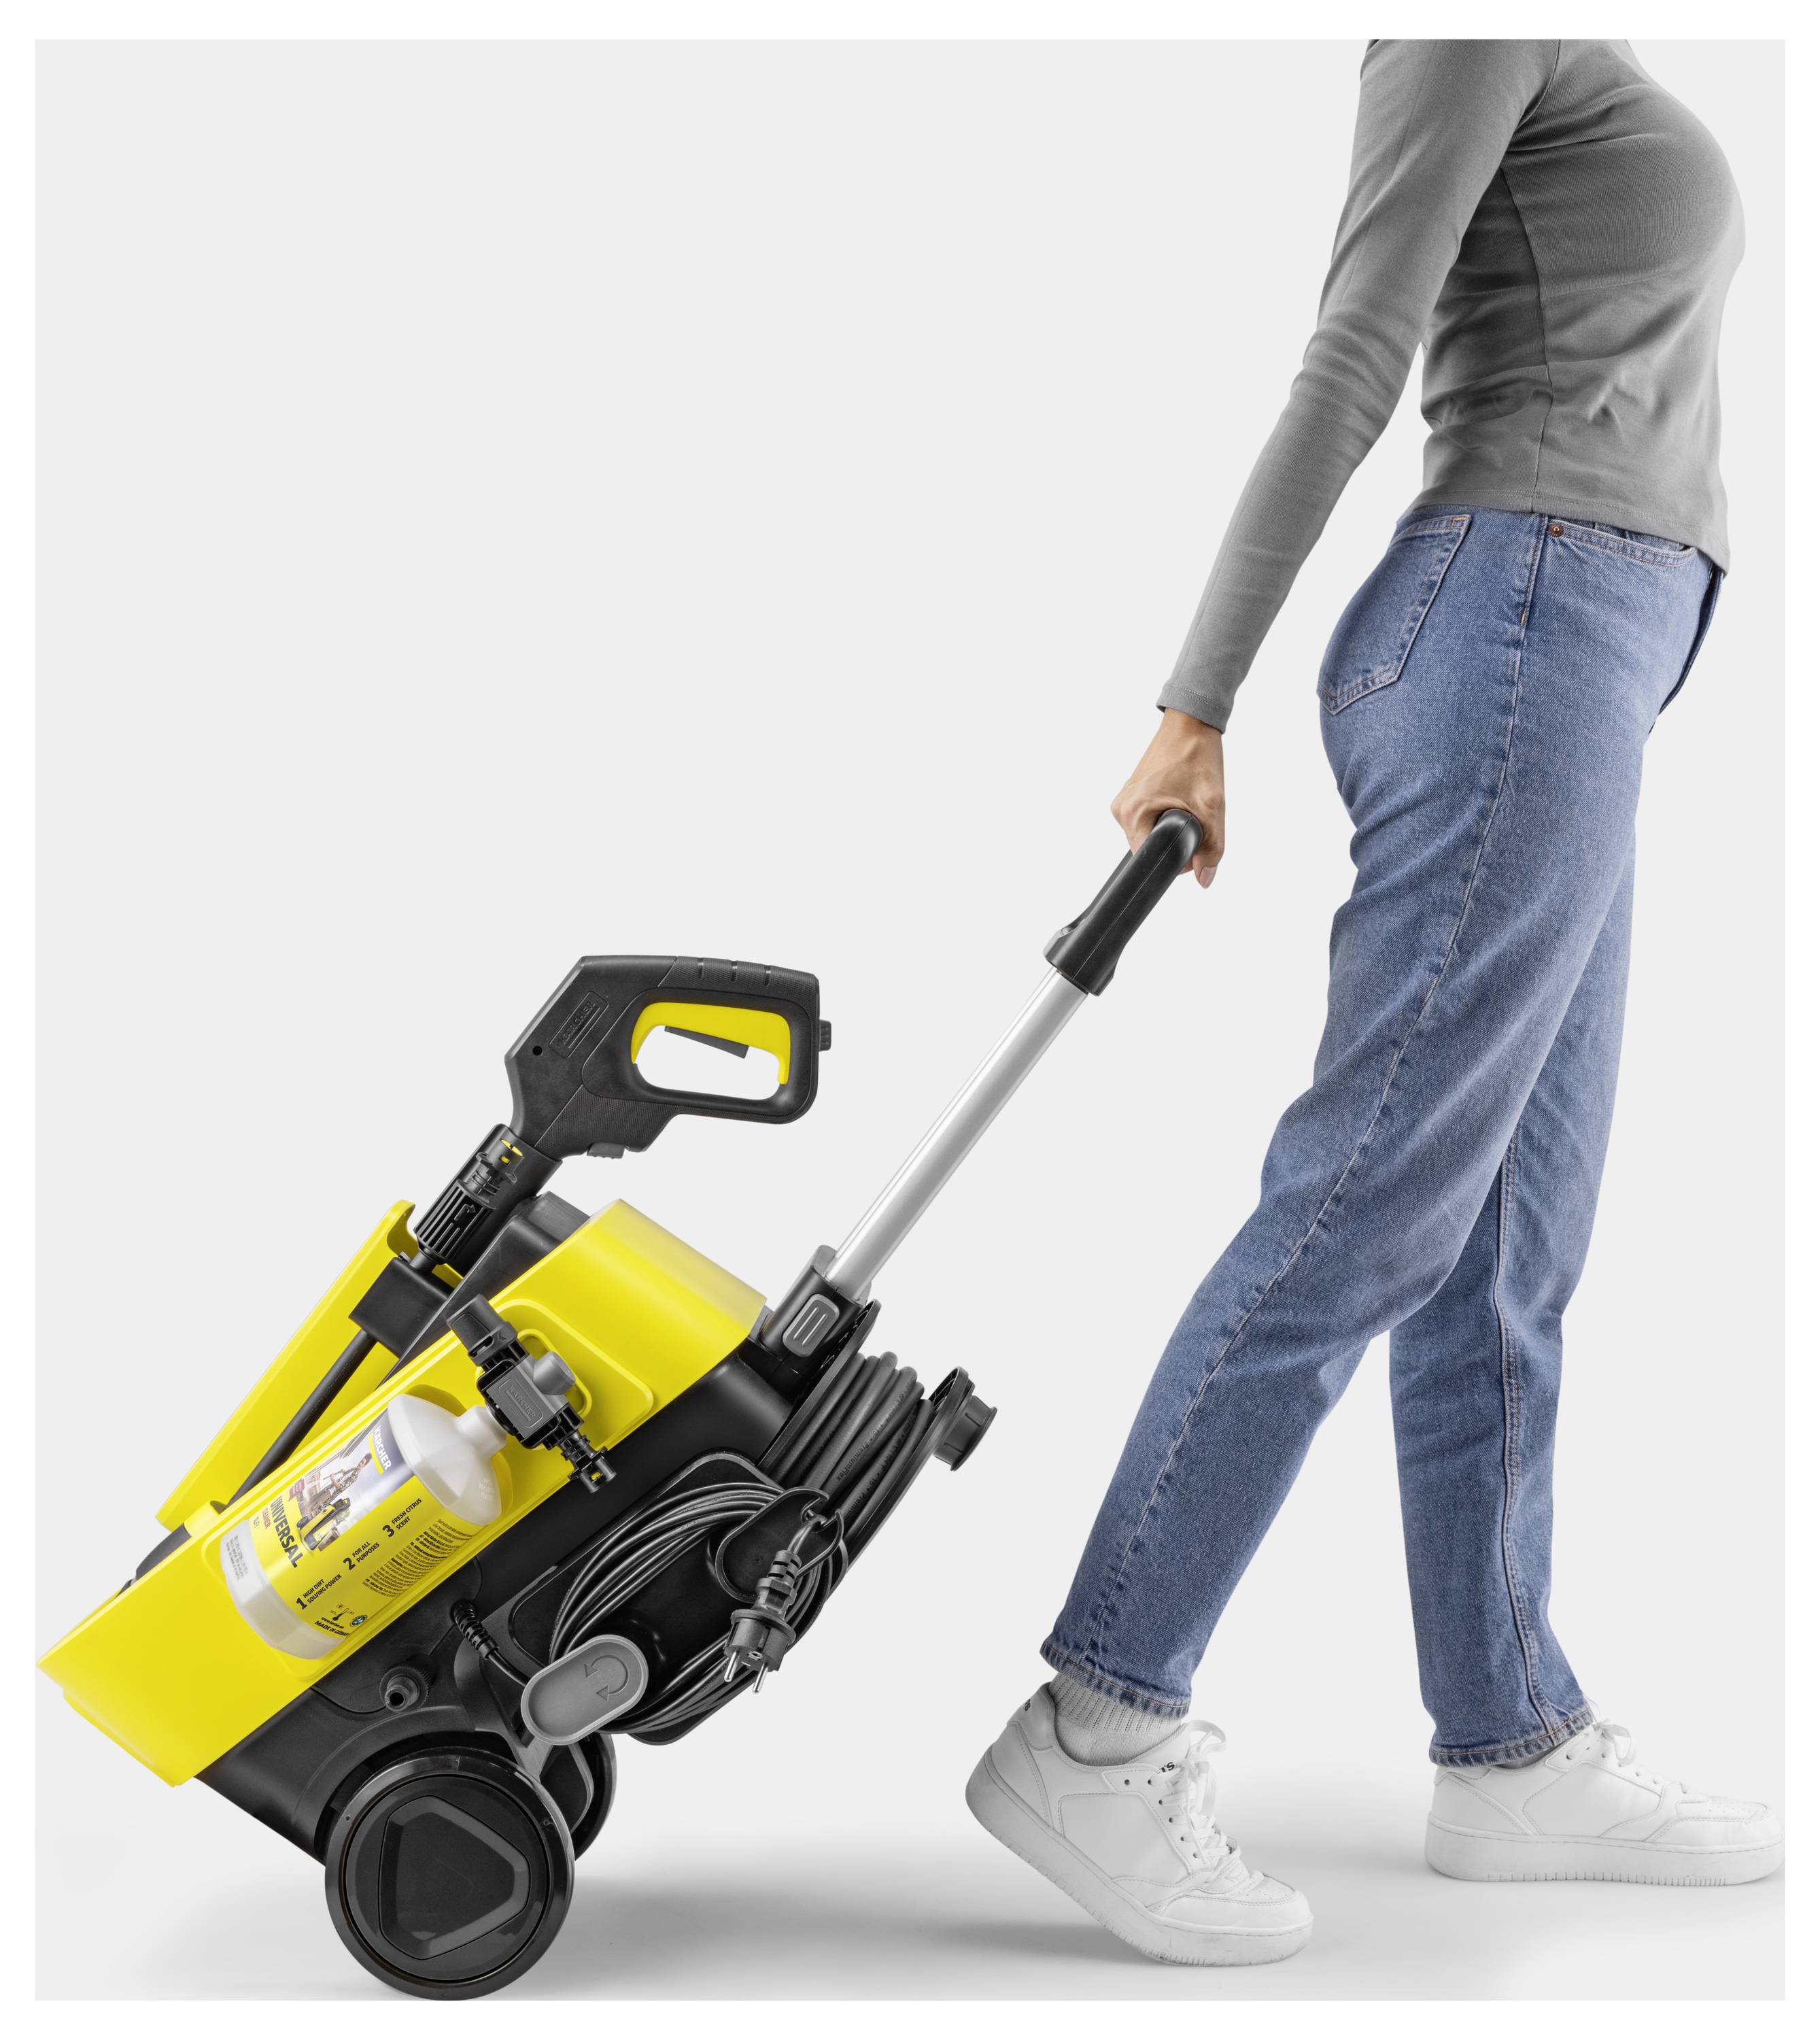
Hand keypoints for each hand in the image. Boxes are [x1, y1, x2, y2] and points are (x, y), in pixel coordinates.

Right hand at [1111, 709, 1225, 886]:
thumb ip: (1211, 847)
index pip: (1149, 858)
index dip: (1176, 859)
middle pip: (1150, 847)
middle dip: (1176, 840)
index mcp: (1132, 812)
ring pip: (1151, 834)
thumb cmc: (1196, 755)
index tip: (1194, 841)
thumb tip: (1205, 878)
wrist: (1191, 722)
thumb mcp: (1211, 805)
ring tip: (1187, 799)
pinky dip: (1167, 815)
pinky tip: (1179, 796)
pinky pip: (1149, 819)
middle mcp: (1121, 808)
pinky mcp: (1132, 794)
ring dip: (1172, 827)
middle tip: (1195, 813)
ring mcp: (1124, 800)